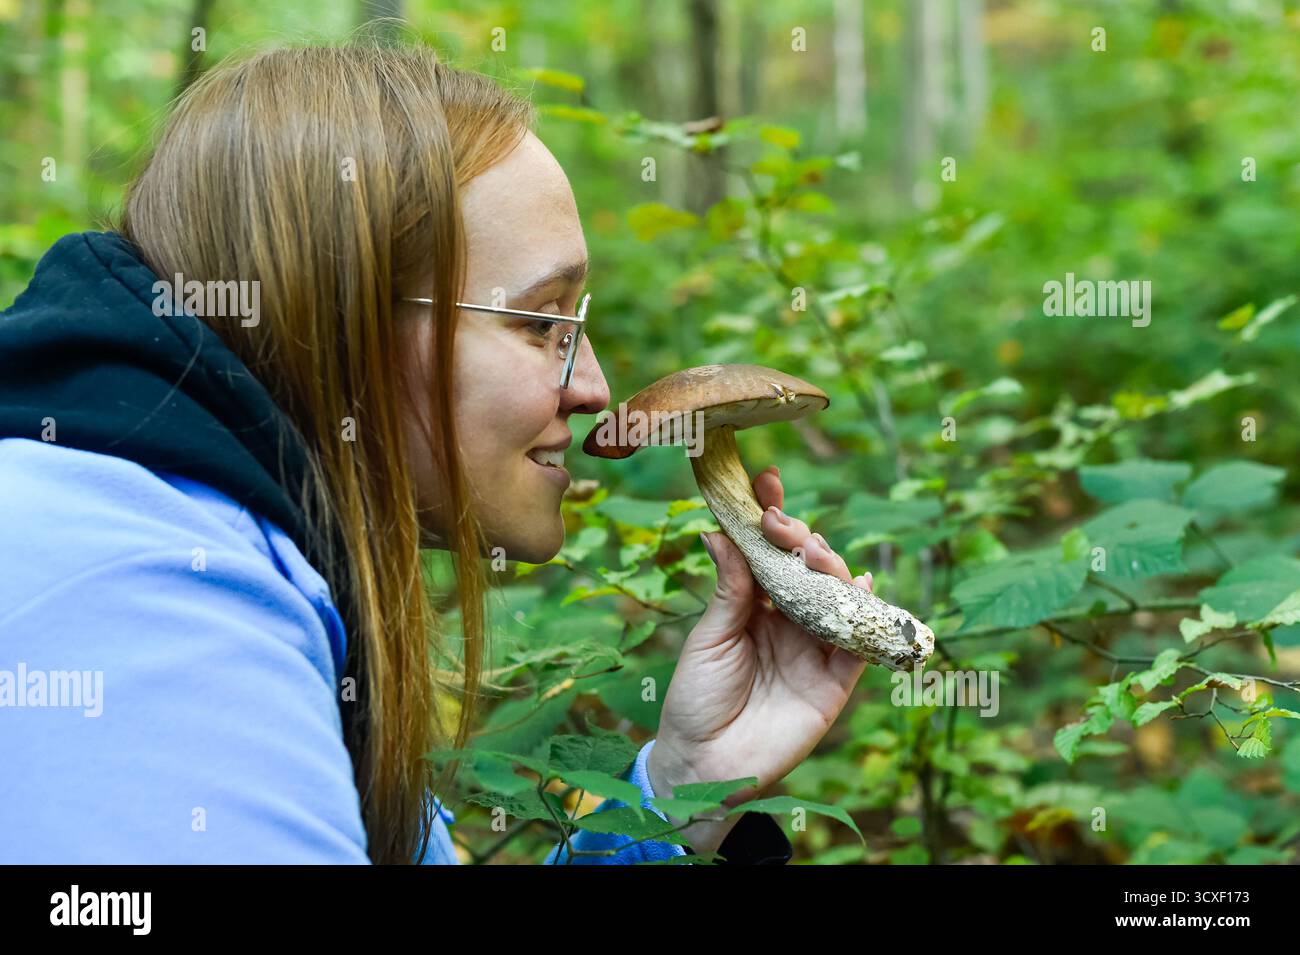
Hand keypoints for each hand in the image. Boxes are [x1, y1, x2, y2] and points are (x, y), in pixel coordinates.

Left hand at [647, 465, 871, 854]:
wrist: (703, 764)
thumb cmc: (695, 698)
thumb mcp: (709, 637)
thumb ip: (729, 589)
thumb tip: (719, 531)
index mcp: (756, 604)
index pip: (770, 552)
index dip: (772, 515)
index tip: (767, 480)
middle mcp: (790, 620)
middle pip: (808, 568)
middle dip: (800, 537)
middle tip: (780, 523)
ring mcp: (814, 649)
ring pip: (837, 597)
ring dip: (831, 568)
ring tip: (813, 552)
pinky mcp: (834, 683)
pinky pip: (860, 645)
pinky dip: (866, 616)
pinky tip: (862, 587)